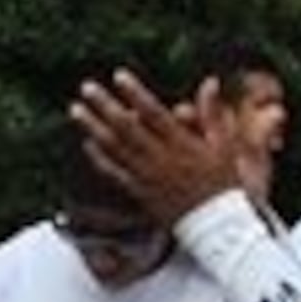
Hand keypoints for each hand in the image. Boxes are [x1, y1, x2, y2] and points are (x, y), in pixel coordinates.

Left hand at [70, 72, 243, 226]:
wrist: (215, 225)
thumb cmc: (222, 183)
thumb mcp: (224, 145)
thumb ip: (212, 113)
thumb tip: (210, 81)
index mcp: (181, 143)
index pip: (154, 113)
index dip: (135, 94)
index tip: (119, 76)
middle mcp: (160, 158)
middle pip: (126, 128)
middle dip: (105, 105)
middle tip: (87, 88)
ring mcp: (147, 176)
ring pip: (115, 148)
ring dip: (93, 127)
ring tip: (76, 109)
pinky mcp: (139, 192)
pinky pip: (115, 173)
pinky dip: (100, 158)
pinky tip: (87, 143)